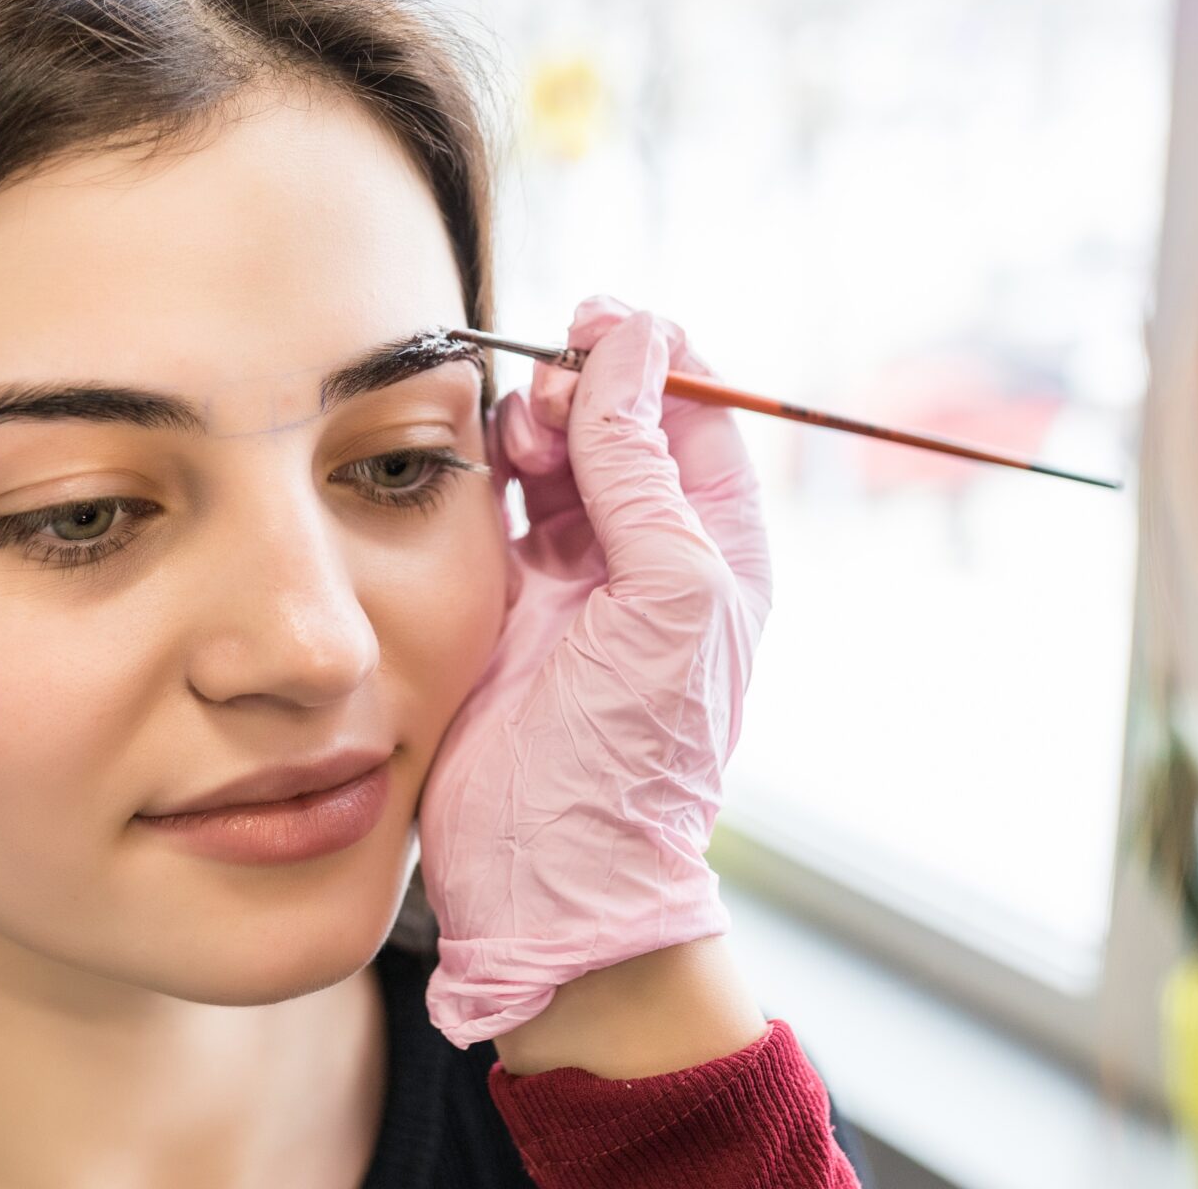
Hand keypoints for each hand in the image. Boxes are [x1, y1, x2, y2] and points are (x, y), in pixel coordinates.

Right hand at [416, 295, 773, 1047]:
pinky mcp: (502, 601)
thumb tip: (630, 346)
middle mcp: (649, 553)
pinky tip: (480, 465)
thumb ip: (641, 467)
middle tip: (547, 401)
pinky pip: (495, 503)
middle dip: (582, 385)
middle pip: (617, 418)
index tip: (598, 324)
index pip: (694, 410)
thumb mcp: (665, 594)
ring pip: (552, 450)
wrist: (549, 873)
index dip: (650, 355)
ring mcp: (573, 577)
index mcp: (717, 547)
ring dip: (533, 422)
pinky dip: (486, 469)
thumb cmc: (633, 753)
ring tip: (518, 441)